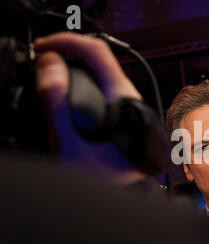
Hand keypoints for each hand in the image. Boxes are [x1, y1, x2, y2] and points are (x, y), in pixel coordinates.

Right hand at [35, 32, 145, 183]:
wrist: (125, 201)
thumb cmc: (107, 181)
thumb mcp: (70, 142)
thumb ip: (58, 104)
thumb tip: (51, 68)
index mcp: (122, 100)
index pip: (97, 53)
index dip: (68, 42)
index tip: (45, 48)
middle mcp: (131, 101)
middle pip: (100, 63)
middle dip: (69, 55)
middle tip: (43, 60)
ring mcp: (130, 110)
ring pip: (102, 77)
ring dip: (75, 71)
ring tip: (50, 75)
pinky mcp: (125, 119)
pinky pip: (103, 91)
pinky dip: (82, 85)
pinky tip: (69, 95)